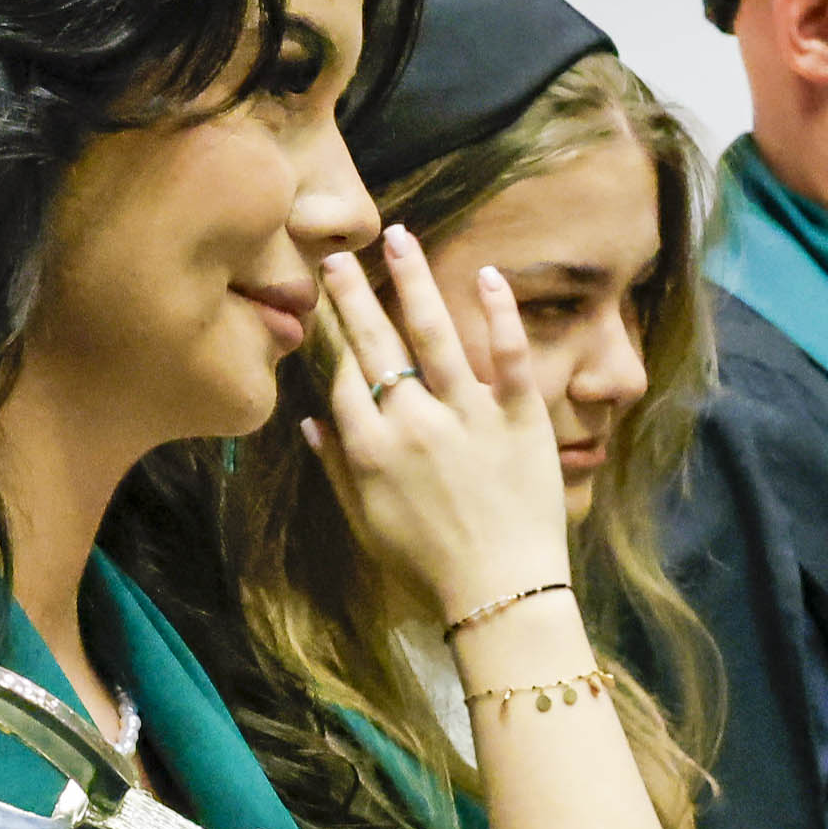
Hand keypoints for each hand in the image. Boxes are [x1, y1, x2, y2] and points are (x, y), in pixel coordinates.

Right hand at [307, 225, 569, 619]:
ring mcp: (467, 415)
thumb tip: (308, 421)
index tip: (323, 307)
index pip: (343, 378)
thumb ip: (336, 467)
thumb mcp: (365, 522)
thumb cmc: (428, 567)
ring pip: (433, 334)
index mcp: (369, 448)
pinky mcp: (519, 418)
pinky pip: (508, 356)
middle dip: (353, 295)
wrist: (501, 592)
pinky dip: (500, 315)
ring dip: (413, 281)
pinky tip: (490, 275)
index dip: (332, 342)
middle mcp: (412, 422)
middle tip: (336, 254)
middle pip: (375, 344)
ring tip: (398, 236)